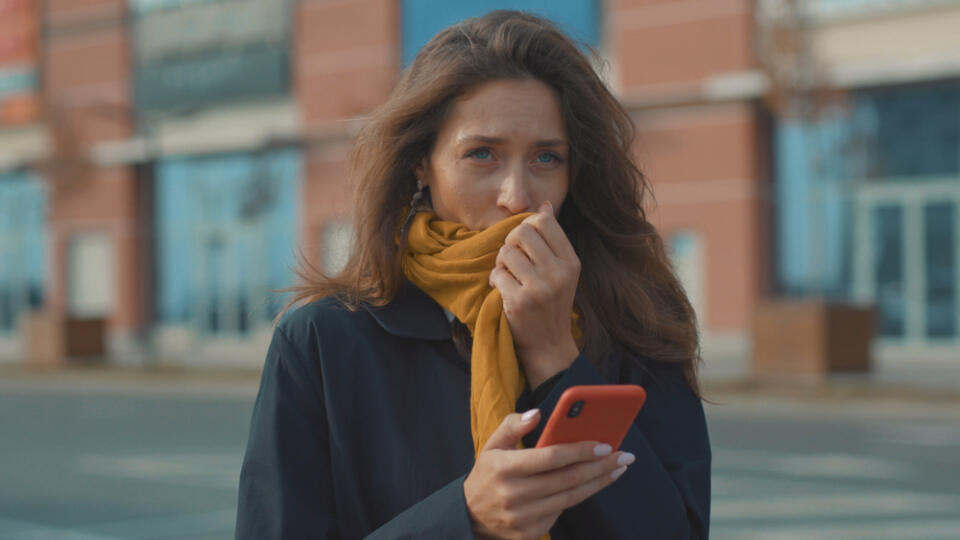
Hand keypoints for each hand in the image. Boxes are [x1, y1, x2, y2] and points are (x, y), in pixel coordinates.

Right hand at [464, 409, 633, 539]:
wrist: (470, 516)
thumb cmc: (488, 474)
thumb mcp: (491, 446)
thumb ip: (512, 425)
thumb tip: (537, 413)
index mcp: (504, 468)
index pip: (551, 458)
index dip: (580, 450)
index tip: (605, 443)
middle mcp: (514, 495)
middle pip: (567, 479)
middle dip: (600, 466)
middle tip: (624, 455)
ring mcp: (523, 517)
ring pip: (571, 498)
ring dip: (598, 482)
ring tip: (618, 469)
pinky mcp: (530, 533)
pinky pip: (562, 512)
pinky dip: (579, 496)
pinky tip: (594, 483)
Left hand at [489, 201, 580, 387]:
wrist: (548, 345)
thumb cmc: (552, 304)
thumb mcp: (562, 271)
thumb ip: (552, 239)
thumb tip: (545, 204)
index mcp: (571, 262)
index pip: (544, 221)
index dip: (526, 227)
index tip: (524, 243)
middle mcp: (559, 273)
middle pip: (522, 231)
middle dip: (510, 243)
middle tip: (511, 259)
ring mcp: (540, 288)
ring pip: (506, 251)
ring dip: (500, 263)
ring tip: (507, 276)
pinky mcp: (520, 302)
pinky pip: (496, 274)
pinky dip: (494, 281)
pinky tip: (502, 291)